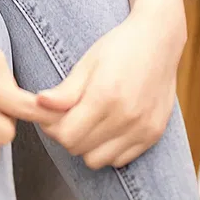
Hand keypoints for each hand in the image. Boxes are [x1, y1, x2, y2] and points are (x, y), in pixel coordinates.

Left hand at [33, 12, 183, 169]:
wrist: (159, 40)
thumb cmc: (119, 47)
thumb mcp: (87, 63)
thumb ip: (65, 90)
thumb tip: (40, 104)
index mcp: (105, 95)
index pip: (66, 135)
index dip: (52, 127)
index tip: (52, 115)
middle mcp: (126, 116)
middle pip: (78, 148)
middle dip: (67, 134)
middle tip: (69, 116)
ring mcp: (142, 128)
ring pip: (97, 160)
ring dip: (87, 146)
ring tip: (90, 122)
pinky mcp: (153, 134)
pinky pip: (119, 160)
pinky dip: (108, 149)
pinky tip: (110, 127)